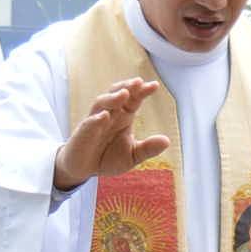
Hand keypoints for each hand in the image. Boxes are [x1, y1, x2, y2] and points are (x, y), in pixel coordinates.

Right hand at [53, 79, 173, 188]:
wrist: (84, 169)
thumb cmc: (108, 157)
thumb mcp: (132, 156)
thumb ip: (148, 149)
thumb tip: (167, 141)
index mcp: (123, 116)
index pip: (134, 99)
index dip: (142, 91)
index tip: (154, 85)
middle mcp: (110, 114)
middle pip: (117, 94)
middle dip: (127, 87)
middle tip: (138, 82)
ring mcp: (95, 121)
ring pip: (102, 103)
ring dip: (112, 98)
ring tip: (124, 94)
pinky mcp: (83, 133)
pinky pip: (89, 123)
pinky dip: (97, 119)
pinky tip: (105, 116)